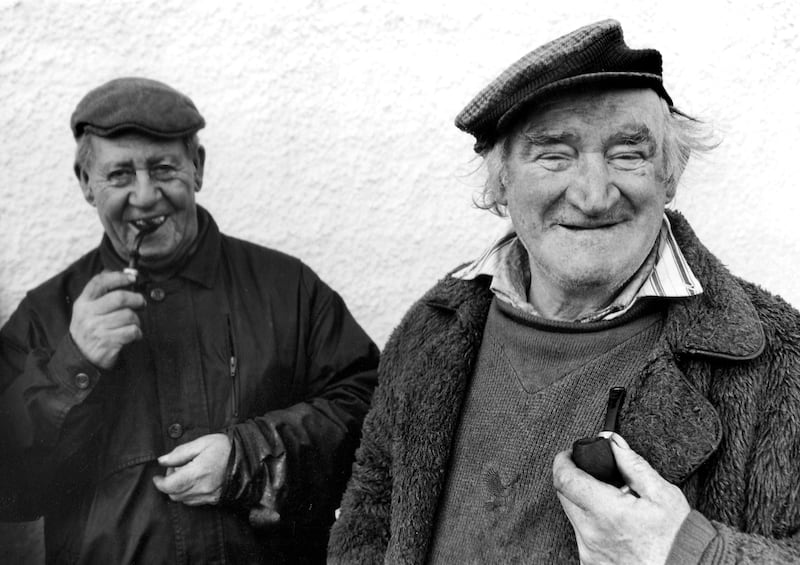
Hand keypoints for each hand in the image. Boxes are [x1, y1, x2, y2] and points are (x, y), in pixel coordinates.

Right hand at [69, 271, 145, 368]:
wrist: (80, 358)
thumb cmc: (90, 330)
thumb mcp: (87, 311)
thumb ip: (101, 294)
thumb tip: (124, 275)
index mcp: (83, 303)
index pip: (99, 282)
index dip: (119, 277)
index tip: (132, 278)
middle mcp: (88, 314)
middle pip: (119, 298)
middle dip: (136, 299)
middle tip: (141, 303)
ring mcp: (97, 328)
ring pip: (128, 315)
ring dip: (137, 320)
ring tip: (133, 324)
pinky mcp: (107, 342)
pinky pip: (131, 331)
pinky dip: (137, 333)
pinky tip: (133, 335)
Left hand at [152, 433, 231, 505]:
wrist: (249, 457)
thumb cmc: (227, 447)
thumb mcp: (203, 442)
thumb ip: (180, 452)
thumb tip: (162, 460)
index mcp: (198, 472)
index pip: (169, 485)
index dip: (159, 483)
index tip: (156, 477)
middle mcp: (203, 487)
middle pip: (174, 494)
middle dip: (169, 484)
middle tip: (175, 469)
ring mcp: (209, 495)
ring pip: (183, 500)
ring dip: (179, 490)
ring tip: (187, 474)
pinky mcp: (215, 499)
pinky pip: (194, 502)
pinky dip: (189, 494)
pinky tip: (195, 481)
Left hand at [553, 433, 689, 564]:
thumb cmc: (678, 539)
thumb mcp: (662, 493)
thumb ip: (631, 463)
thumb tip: (612, 441)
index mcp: (606, 513)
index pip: (565, 479)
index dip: (563, 461)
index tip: (569, 454)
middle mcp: (592, 535)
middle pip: (565, 496)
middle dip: (576, 480)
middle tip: (596, 476)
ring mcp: (590, 552)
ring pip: (574, 517)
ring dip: (586, 504)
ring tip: (613, 504)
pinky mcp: (591, 563)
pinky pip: (583, 536)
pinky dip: (593, 525)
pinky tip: (614, 524)